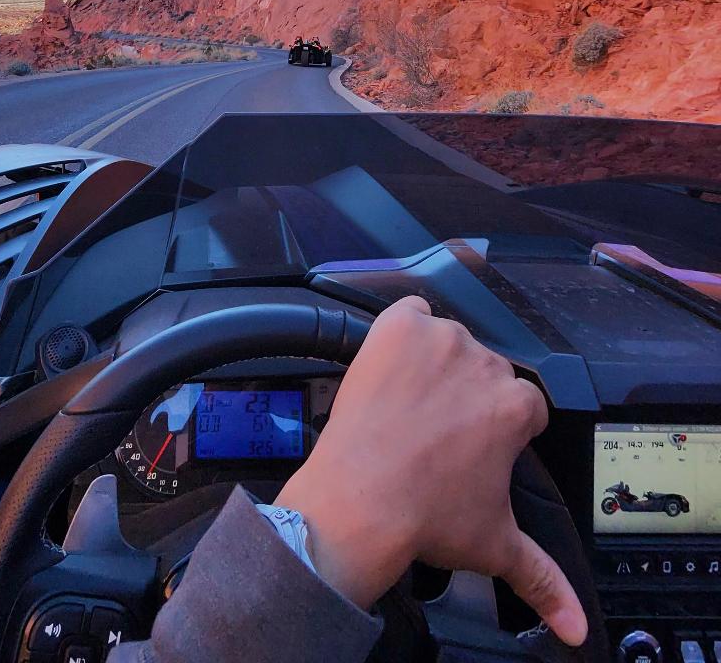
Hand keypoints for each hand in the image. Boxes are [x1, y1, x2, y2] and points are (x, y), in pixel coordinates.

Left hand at [275, 297, 586, 644]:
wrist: (360, 500)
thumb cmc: (425, 516)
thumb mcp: (495, 545)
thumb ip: (544, 578)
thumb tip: (576, 624)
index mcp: (516, 406)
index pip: (519, 403)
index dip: (492, 426)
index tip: (469, 446)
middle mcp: (484, 364)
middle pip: (481, 370)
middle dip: (462, 395)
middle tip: (432, 431)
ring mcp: (440, 339)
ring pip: (446, 341)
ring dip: (432, 365)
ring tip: (406, 407)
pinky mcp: (398, 326)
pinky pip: (409, 312)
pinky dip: (402, 331)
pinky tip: (392, 365)